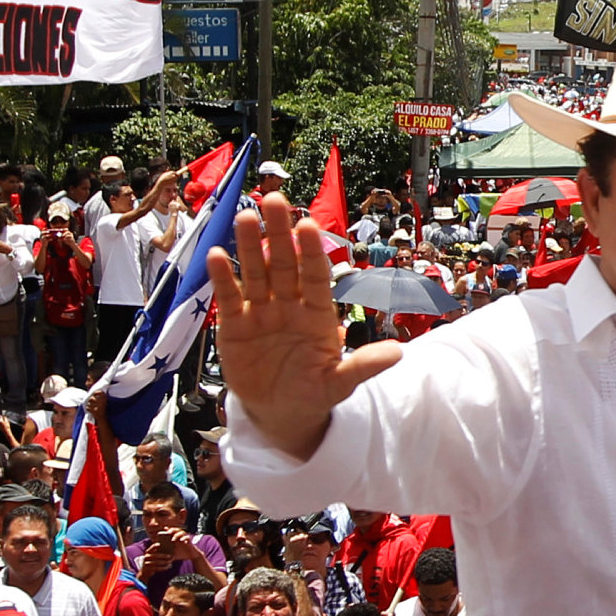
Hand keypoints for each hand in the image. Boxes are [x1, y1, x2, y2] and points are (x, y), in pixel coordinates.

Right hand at [208, 207, 400, 460]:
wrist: (280, 413)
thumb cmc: (313, 392)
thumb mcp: (338, 383)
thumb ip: (362, 366)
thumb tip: (398, 353)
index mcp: (316, 312)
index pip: (315, 275)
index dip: (312, 251)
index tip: (309, 224)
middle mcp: (288, 304)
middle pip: (283, 264)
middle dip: (279, 234)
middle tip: (274, 201)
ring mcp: (260, 312)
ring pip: (255, 273)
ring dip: (248, 246)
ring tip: (244, 218)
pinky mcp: (234, 325)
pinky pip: (229, 297)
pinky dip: (222, 278)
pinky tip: (216, 256)